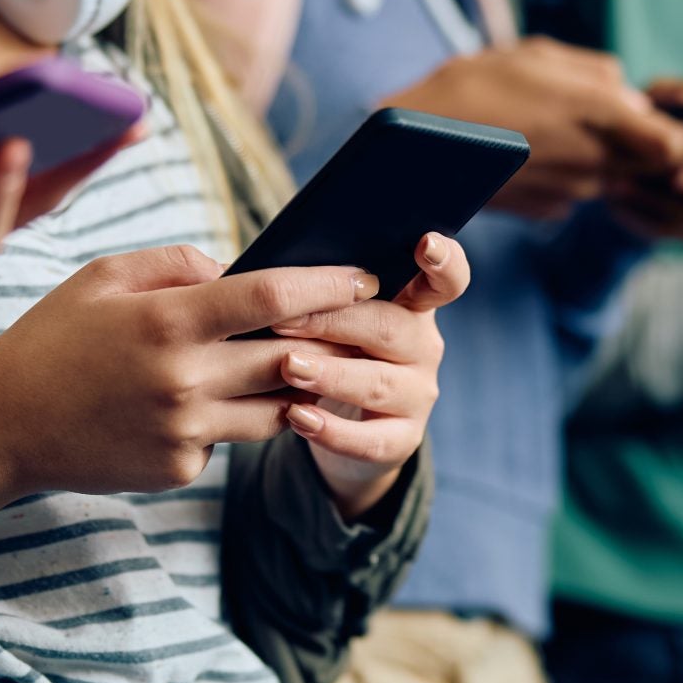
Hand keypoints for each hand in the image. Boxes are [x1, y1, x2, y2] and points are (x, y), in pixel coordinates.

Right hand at [0, 248, 379, 504]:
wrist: (1, 426)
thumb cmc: (54, 338)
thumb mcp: (103, 278)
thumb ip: (177, 262)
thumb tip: (236, 269)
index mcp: (167, 321)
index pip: (271, 296)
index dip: (327, 284)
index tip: (365, 277)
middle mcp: (184, 379)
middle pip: (292, 357)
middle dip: (334, 341)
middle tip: (363, 324)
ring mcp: (185, 431)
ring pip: (279, 408)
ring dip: (301, 386)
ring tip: (313, 362)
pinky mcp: (180, 467)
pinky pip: (232, 438)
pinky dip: (236, 418)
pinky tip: (217, 403)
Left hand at [273, 233, 470, 516]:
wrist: (340, 420)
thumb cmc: (327, 348)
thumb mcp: (327, 314)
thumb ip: (307, 288)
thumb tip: (235, 267)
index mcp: (411, 304)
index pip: (446, 279)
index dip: (443, 261)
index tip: (425, 243)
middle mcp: (423, 346)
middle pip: (391, 326)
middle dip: (335, 322)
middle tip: (285, 320)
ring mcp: (418, 394)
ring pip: (379, 383)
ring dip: (331, 374)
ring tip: (289, 367)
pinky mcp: (403, 438)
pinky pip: (372, 439)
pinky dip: (333, 431)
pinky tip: (297, 418)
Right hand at [383, 37, 682, 218]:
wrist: (414, 148)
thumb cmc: (474, 86)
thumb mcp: (541, 56)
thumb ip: (598, 75)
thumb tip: (631, 95)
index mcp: (599, 114)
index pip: (677, 142)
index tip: (668, 115)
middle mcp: (595, 162)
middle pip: (649, 162)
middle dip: (642, 141)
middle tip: (605, 115)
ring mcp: (572, 192)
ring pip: (611, 173)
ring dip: (599, 153)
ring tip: (551, 124)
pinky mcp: (548, 209)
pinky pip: (577, 189)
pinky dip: (566, 171)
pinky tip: (530, 150)